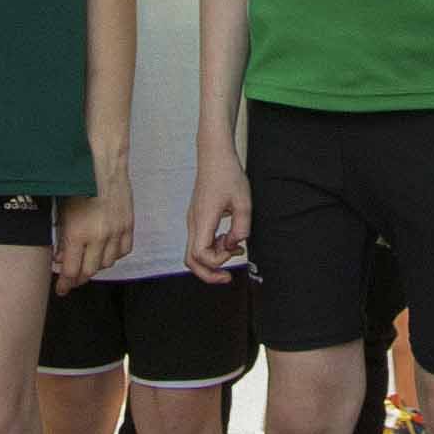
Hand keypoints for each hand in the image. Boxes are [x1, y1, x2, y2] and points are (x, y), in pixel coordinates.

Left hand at [52, 189, 130, 287]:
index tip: (62, 288)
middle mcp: (98, 236)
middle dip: (79, 278)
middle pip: (90, 271)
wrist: (103, 162)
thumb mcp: (62, 211)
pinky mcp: (128, 224)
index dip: (65, 283)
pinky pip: (123, 250)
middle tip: (72, 279)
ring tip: (88, 263)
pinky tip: (106, 251)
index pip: (71, 270)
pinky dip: (114, 254)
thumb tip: (61, 257)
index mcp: (78, 233)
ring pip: (108, 263)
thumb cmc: (78, 182)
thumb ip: (61, 238)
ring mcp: (116, 231)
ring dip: (96, 266)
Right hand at [185, 163, 251, 281]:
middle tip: (227, 277)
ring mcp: (193, 221)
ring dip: (213, 259)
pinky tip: (229, 240)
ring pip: (194, 253)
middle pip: (191, 261)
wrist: (214, 156)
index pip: (200, 255)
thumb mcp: (243, 201)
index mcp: (203, 219)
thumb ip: (242, 226)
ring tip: (234, 250)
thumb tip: (237, 243)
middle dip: (209, 273)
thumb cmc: (227, 174)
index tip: (234, 251)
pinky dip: (213, 248)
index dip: (217, 261)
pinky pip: (200, 241)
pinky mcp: (197, 218)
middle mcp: (194, 223)